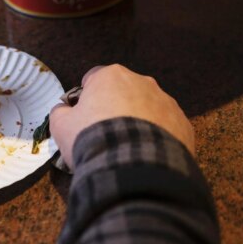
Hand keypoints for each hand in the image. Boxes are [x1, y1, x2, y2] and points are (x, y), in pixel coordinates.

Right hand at [50, 64, 194, 169]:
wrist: (132, 167)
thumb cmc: (93, 139)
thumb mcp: (61, 126)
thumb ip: (60, 112)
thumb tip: (63, 110)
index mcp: (111, 76)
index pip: (93, 78)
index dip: (86, 96)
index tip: (83, 115)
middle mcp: (142, 81)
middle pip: (123, 91)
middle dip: (115, 107)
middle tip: (104, 133)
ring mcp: (166, 101)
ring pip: (148, 108)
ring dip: (138, 121)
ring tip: (127, 147)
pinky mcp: (182, 123)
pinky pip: (166, 127)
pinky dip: (157, 137)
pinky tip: (146, 155)